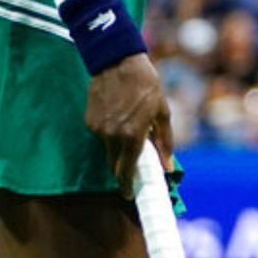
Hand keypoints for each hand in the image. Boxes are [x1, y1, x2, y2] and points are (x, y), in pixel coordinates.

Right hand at [84, 52, 171, 185]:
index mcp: (132, 136)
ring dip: (118, 150)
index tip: (129, 196)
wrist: (117, 61)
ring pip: (107, 151)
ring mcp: (98, 129)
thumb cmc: (146, 85)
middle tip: (134, 167)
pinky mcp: (89, 121)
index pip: (126, 172)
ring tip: (130, 131)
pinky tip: (118, 119)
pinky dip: (109, 136)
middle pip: (114, 166)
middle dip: (123, 170)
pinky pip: (100, 137)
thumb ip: (165, 142)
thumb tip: (168, 167)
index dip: (126, 187)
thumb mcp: (162, 111)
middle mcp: (112, 137)